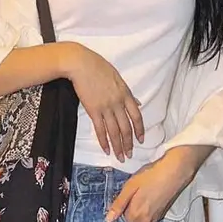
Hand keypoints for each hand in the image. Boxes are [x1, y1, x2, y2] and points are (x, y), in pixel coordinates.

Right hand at [64, 43, 143, 162]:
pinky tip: (106, 149)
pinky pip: (100, 129)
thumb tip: (138, 103)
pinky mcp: (93, 110)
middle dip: (129, 143)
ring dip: (118, 146)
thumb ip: (128, 93)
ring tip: (120, 157)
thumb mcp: (118, 78)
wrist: (81, 64)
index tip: (141, 140)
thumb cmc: (98, 67)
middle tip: (130, 155)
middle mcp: (118, 103)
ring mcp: (106, 107)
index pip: (136, 116)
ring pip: (114, 132)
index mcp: (126, 94)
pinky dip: (103, 141)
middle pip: (126, 128)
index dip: (139, 130)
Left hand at [106, 146, 212, 221]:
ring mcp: (155, 220)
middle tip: (128, 200)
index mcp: (135, 215)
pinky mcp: (162, 216)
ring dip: (135, 218)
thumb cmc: (151, 176)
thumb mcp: (130, 186)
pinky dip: (144, 217)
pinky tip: (145, 204)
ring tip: (136, 201)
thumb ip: (119, 204)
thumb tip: (108, 219)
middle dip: (126, 216)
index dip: (119, 212)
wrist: (174, 172)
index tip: (120, 202)